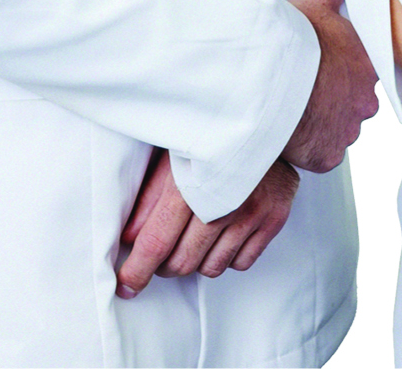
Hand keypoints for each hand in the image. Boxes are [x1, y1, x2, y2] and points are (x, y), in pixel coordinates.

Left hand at [115, 149, 298, 298]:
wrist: (264, 115)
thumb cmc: (212, 134)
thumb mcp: (171, 154)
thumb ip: (149, 197)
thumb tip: (129, 239)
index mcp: (190, 182)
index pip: (157, 243)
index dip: (137, 270)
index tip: (127, 285)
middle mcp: (224, 202)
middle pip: (182, 263)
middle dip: (164, 264)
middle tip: (162, 249)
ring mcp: (252, 212)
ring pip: (211, 268)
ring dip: (196, 260)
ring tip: (194, 234)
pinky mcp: (274, 218)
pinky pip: (241, 263)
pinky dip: (227, 255)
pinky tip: (224, 230)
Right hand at [280, 0, 379, 172]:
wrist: (271, 78)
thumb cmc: (293, 39)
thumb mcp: (316, 1)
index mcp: (368, 63)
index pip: (367, 69)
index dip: (346, 68)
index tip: (329, 68)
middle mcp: (365, 98)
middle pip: (356, 100)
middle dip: (336, 96)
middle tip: (310, 87)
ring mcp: (348, 128)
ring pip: (341, 127)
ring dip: (324, 120)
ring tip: (297, 107)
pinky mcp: (328, 154)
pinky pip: (323, 152)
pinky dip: (310, 146)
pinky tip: (293, 129)